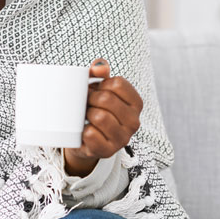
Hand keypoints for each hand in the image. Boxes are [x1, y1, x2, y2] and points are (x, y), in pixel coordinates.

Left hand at [63, 59, 143, 177]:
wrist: (84, 138)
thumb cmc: (95, 108)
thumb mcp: (99, 87)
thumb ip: (100, 71)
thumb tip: (99, 66)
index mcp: (136, 103)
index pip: (117, 84)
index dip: (101, 84)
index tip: (96, 91)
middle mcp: (134, 122)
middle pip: (106, 99)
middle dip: (91, 98)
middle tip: (87, 104)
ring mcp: (123, 138)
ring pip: (99, 116)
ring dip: (87, 114)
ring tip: (87, 117)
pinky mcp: (108, 151)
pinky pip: (90, 134)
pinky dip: (83, 131)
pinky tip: (85, 131)